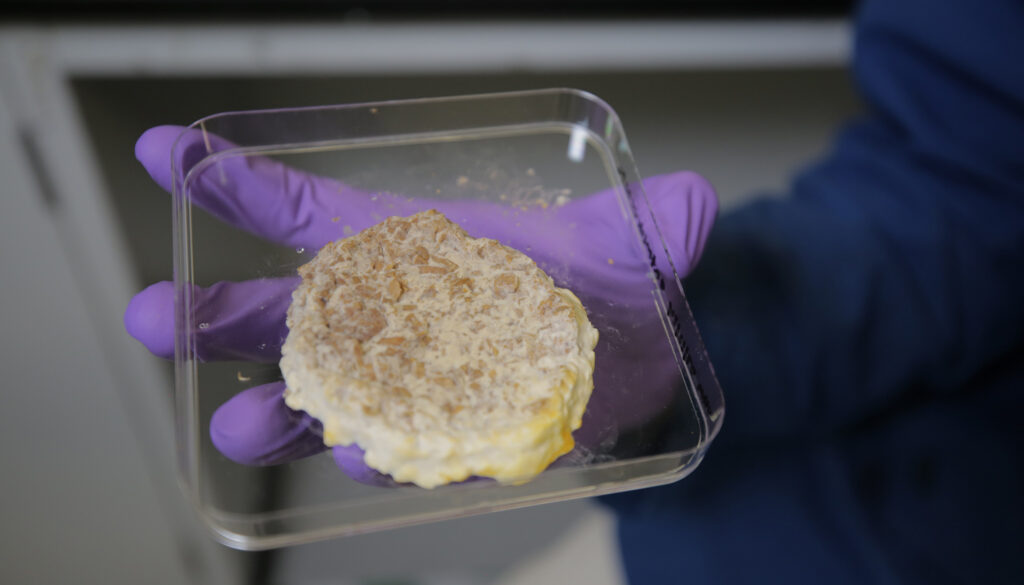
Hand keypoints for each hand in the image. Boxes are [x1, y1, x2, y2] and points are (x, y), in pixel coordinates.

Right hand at [125, 125, 717, 485]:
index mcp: (422, 245)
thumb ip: (658, 223)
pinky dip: (373, 455)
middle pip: (301, 313)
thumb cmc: (611, 286)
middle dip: (228, 315)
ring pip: (331, 397)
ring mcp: (416, 382)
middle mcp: (402, 315)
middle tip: (155, 318)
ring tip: (232, 430)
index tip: (167, 156)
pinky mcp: (441, 437)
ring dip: (281, 414)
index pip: (324, 210)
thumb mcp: (634, 246)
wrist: (637, 363)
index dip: (247, 186)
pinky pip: (394, 448)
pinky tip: (358, 463)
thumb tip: (693, 203)